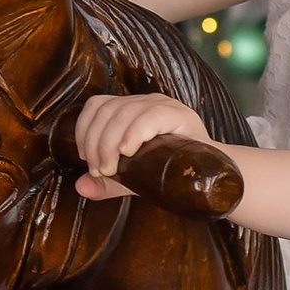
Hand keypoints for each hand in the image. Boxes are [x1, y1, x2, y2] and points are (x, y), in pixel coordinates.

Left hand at [74, 88, 209, 198]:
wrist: (208, 178)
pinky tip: (128, 151)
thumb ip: (107, 183)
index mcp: (131, 109)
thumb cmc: (170, 173)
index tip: (86, 158)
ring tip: (111, 169)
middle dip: (95, 144)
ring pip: (123, 113)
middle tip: (100, 171)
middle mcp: (145, 102)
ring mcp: (163, 105)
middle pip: (106, 110)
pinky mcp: (180, 114)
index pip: (97, 105)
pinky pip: (151, 116)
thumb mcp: (133, 178)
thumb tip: (80, 187)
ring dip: (109, 143)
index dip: (84, 130)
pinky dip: (134, 133)